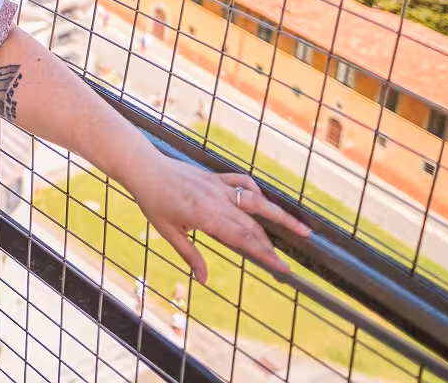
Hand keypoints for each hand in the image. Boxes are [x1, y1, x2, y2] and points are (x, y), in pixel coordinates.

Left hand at [127, 151, 312, 283]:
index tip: (281, 268)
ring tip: (303, 229)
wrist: (144, 168)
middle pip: (252, 226)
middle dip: (270, 247)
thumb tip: (204, 280)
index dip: (264, 255)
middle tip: (286, 266)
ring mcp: (219, 186)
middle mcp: (217, 200)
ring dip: (280, 216)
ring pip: (257, 202)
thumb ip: (190, 255)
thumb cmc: (153, 202)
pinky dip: (256, 192)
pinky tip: (264, 203)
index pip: (243, 239)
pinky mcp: (217, 176)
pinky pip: (243, 182)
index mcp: (205, 216)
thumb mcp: (168, 232)